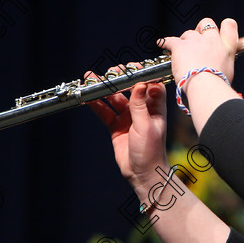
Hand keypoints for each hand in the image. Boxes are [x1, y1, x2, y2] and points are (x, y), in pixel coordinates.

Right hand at [85, 66, 168, 186]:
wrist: (142, 174)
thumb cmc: (151, 152)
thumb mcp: (146, 126)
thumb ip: (140, 105)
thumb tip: (140, 83)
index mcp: (155, 107)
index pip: (149, 84)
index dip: (140, 74)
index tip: (129, 68)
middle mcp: (142, 110)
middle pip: (130, 89)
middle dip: (119, 79)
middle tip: (109, 72)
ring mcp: (129, 117)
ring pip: (115, 99)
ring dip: (104, 90)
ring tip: (92, 79)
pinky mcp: (117, 126)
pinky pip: (105, 112)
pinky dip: (97, 105)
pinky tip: (88, 98)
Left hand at [159, 17, 239, 84]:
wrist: (206, 86)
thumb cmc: (218, 83)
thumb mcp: (229, 72)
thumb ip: (224, 63)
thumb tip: (221, 65)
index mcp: (227, 46)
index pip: (229, 25)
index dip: (224, 26)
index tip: (219, 32)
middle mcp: (212, 40)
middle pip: (206, 23)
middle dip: (201, 29)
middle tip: (198, 40)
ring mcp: (196, 41)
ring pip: (189, 33)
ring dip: (185, 40)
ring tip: (182, 50)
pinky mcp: (180, 46)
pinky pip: (170, 40)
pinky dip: (165, 42)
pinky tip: (162, 44)